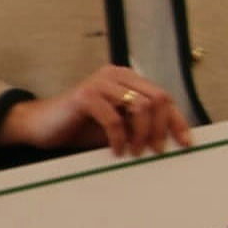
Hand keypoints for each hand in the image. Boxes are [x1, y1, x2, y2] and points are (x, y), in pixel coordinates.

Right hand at [12, 64, 190, 157]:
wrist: (41, 126)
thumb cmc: (82, 127)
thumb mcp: (119, 126)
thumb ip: (141, 125)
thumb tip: (173, 140)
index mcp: (128, 79)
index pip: (164, 97)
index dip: (178, 120)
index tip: (186, 142)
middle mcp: (117, 75)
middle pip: (158, 99)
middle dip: (162, 128)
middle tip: (156, 150)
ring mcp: (100, 83)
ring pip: (141, 106)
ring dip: (142, 133)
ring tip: (135, 152)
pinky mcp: (85, 95)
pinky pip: (115, 118)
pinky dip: (120, 138)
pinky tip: (117, 150)